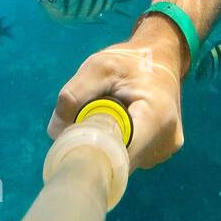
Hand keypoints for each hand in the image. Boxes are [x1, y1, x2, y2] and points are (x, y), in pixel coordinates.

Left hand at [47, 29, 185, 170]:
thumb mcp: (99, 66)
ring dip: (108, 145)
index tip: (75, 143)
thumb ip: (75, 93)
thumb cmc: (130, 61)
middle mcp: (165, 142)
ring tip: (108, 116)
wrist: (162, 58)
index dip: (94, 154)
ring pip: (124, 161)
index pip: (121, 157)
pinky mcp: (161, 152)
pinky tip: (121, 123)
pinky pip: (131, 156)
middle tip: (85, 122)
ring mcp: (165, 151)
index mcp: (156, 118)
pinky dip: (119, 144)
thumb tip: (55, 131)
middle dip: (97, 147)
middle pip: (120, 162)